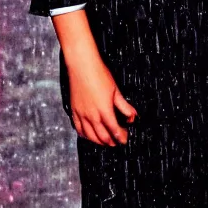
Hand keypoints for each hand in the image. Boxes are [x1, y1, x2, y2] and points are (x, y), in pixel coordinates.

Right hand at [53, 9, 136, 145]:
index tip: (126, 139)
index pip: (115, 130)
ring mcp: (81, 114)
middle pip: (102, 136)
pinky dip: (85, 135)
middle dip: (112, 142)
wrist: (81, 66)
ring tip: (106, 142)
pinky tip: (89, 136)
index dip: (121, 137)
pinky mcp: (74, 111)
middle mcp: (91, 116)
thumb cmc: (99, 75)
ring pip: (89, 136)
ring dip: (99, 141)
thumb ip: (125, 106)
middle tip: (118, 142)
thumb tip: (133, 116)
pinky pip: (78, 128)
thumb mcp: (116, 91)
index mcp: (104, 111)